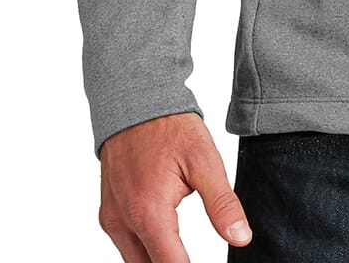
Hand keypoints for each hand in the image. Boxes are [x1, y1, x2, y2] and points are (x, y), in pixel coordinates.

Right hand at [98, 113, 251, 260]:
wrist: (136, 101)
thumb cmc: (170, 127)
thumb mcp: (205, 161)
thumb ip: (222, 204)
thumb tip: (241, 238)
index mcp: (148, 212)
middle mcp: (123, 222)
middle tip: (194, 256)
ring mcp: (111, 219)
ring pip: (134, 262)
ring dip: (158, 259)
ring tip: (183, 252)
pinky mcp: (107, 213)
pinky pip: (125, 246)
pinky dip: (145, 249)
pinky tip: (164, 240)